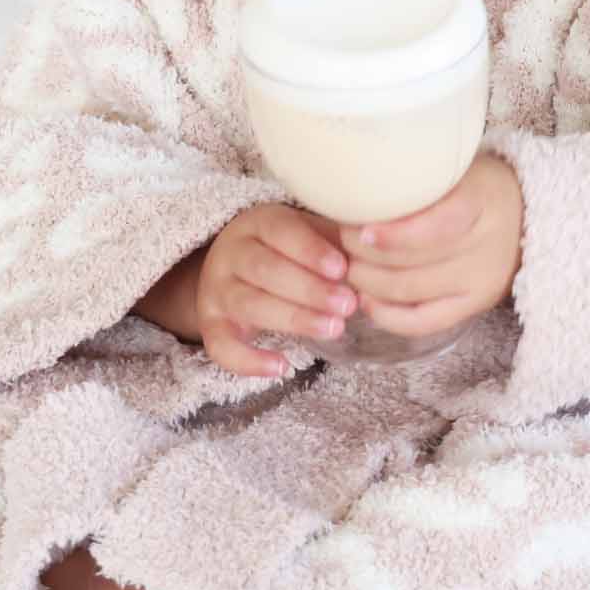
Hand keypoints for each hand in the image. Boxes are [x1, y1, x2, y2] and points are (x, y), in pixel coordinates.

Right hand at [194, 202, 358, 376]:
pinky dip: (248, 361)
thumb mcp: (309, 233)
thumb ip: (337, 239)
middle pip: (265, 269)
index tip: (342, 269)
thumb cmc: (287, 249)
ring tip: (334, 329)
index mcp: (258, 222)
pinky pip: (220, 346)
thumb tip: (378, 247)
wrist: (233, 266)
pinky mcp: (210, 325)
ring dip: (293, 319)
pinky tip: (282, 367)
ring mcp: (217, 290)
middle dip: (309, 289)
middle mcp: (231, 253)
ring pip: (249, 304)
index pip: (281, 231)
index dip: (310, 250)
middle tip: (348, 305)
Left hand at [332, 151, 523, 339]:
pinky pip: (423, 322)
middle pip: (414, 263)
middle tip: (342, 239)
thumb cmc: (477, 187)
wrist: (525, 217)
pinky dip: (387, 315)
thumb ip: (415, 180)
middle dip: (366, 255)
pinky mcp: (472, 308)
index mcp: (481, 203)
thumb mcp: (455, 169)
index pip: (438, 226)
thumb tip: (355, 187)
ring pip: (411, 292)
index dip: (395, 234)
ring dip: (369, 282)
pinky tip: (367, 299)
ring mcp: (480, 283)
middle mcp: (484, 248)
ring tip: (348, 265)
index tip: (362, 228)